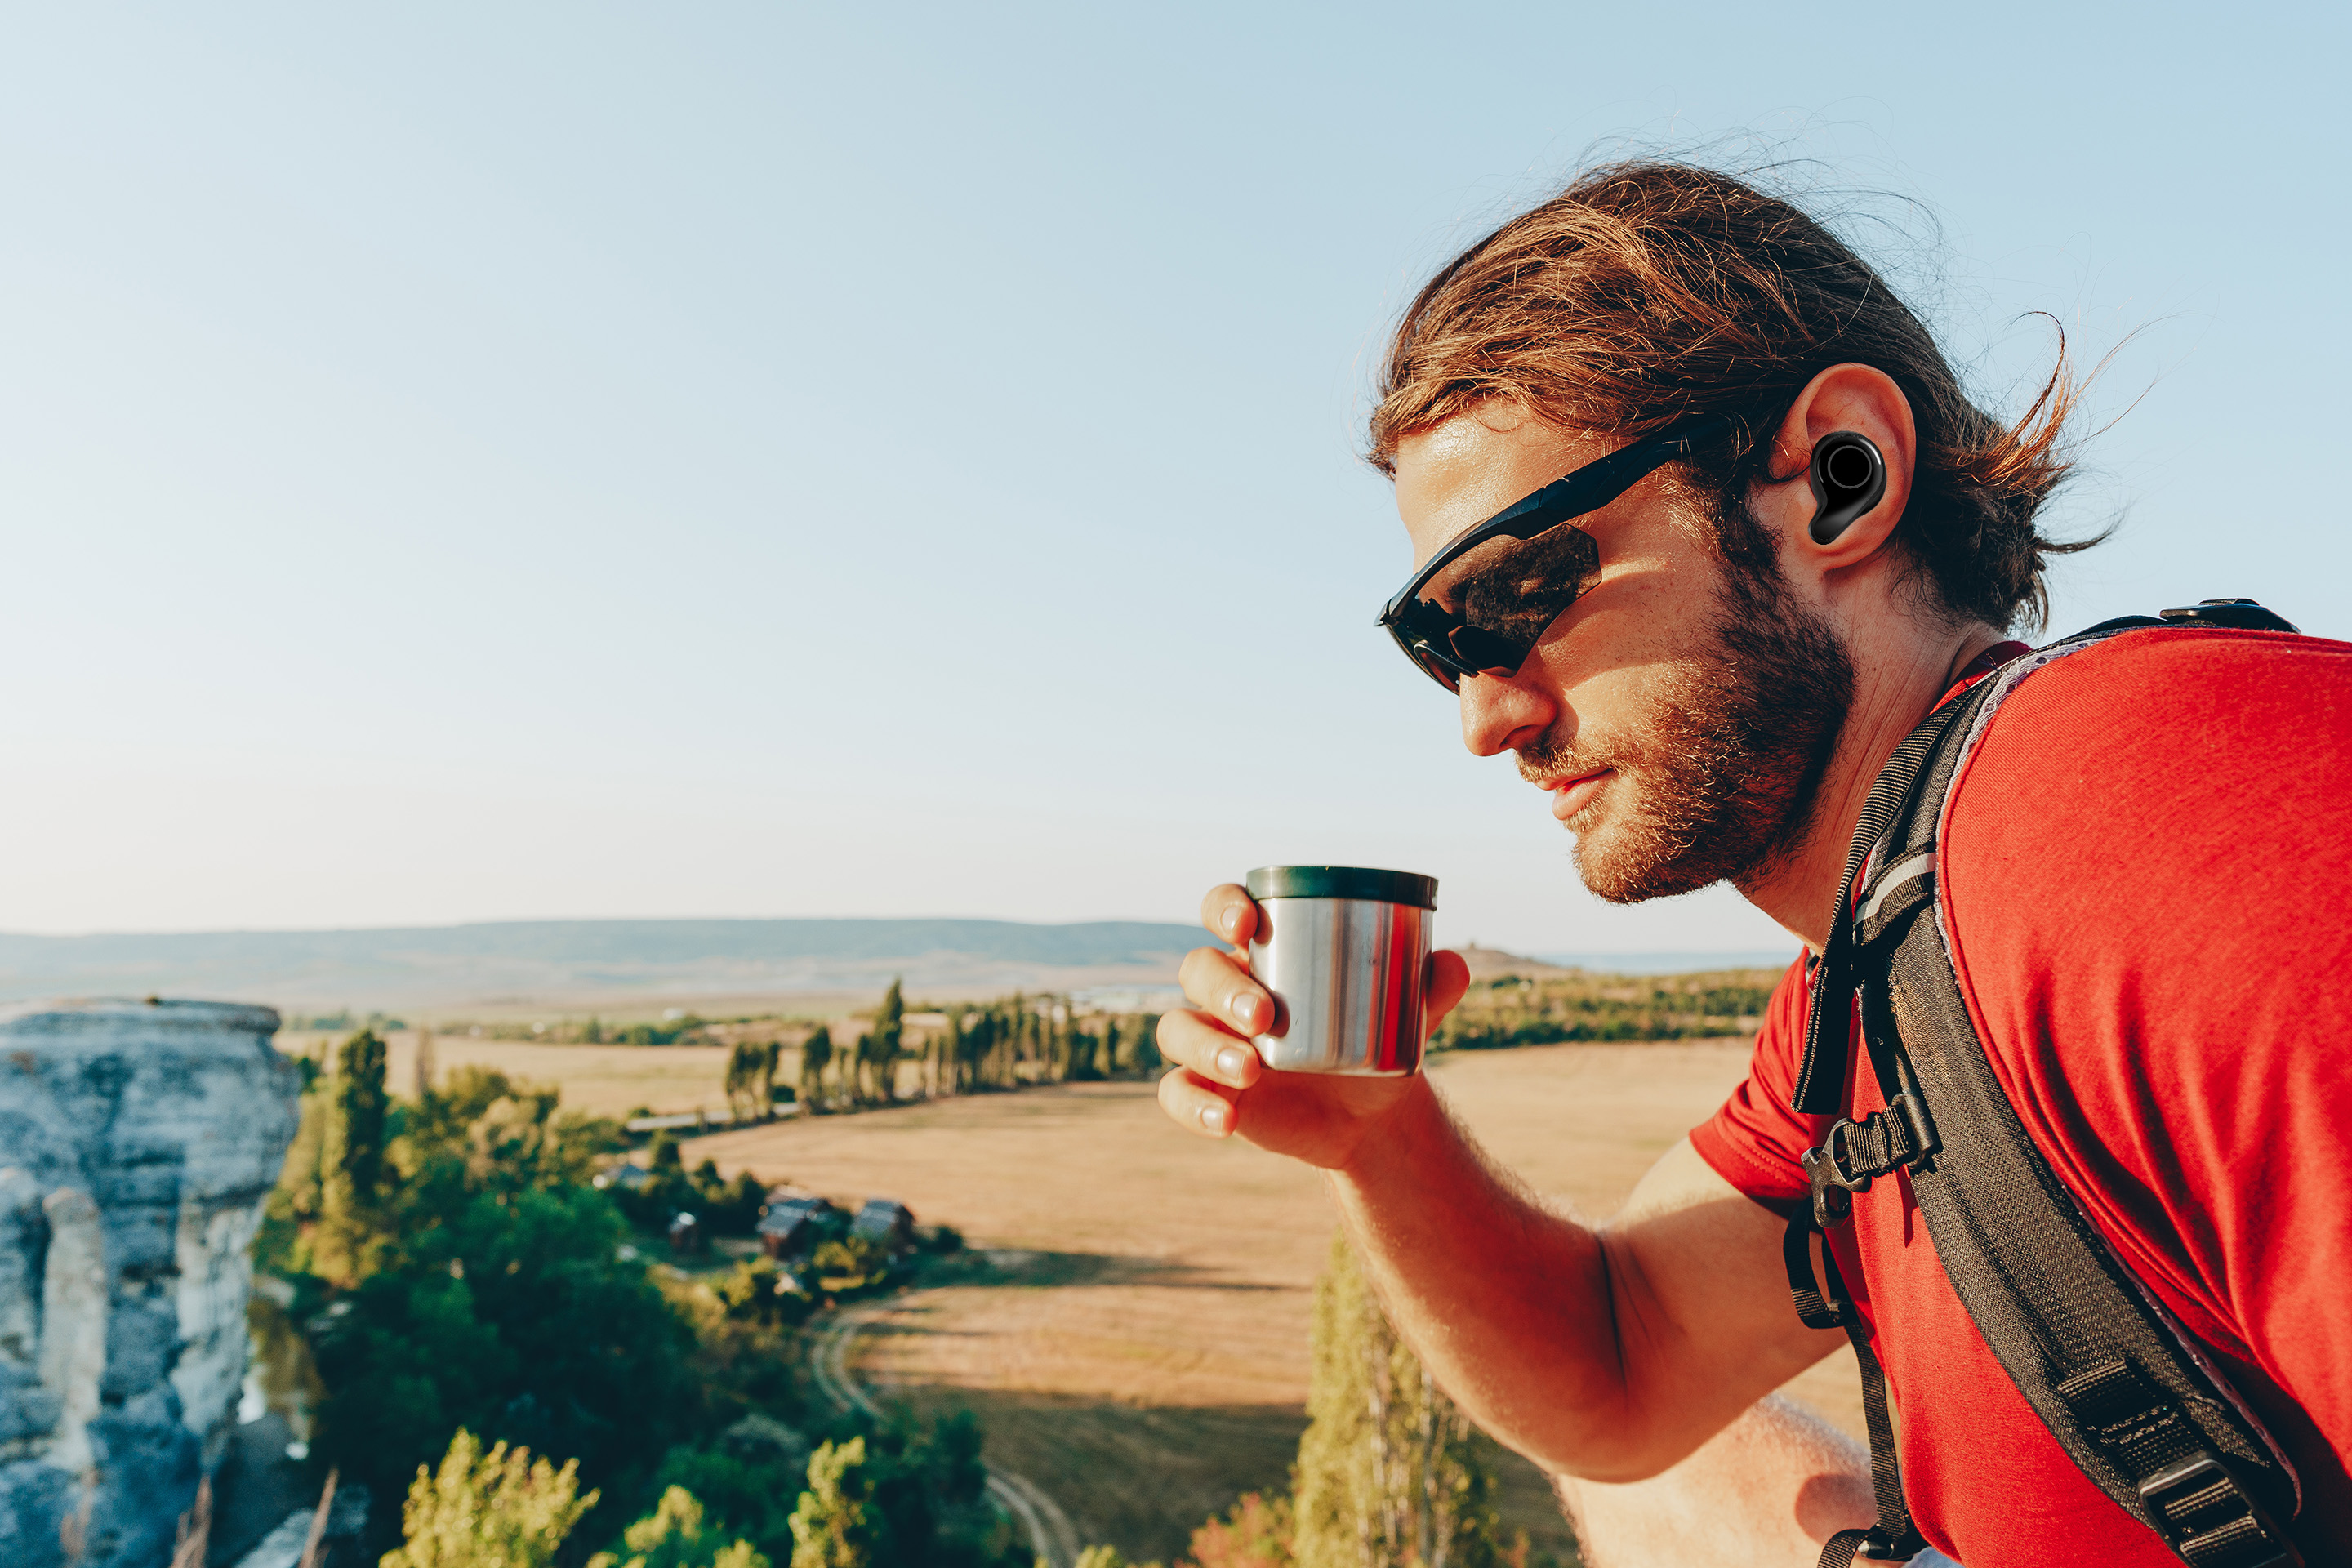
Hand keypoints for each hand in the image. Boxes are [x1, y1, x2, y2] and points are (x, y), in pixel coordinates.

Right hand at [1155, 882, 1470, 1169]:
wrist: (1371, 1115)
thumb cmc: (1377, 1041)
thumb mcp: (1406, 1015)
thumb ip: (1430, 988)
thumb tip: (1452, 964)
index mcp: (1266, 952)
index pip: (1225, 910)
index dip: (1223, 906)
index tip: (1246, 922)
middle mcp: (1226, 990)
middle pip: (1197, 969)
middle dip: (1222, 987)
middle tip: (1264, 1014)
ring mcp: (1210, 1039)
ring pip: (1177, 1029)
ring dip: (1206, 1046)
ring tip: (1252, 1071)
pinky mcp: (1207, 1088)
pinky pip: (1175, 1092)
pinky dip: (1193, 1106)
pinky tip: (1226, 1120)